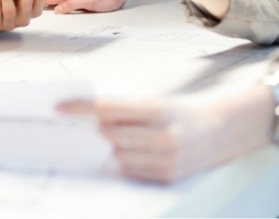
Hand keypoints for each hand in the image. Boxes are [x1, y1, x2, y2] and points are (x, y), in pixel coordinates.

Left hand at [60, 85, 272, 182]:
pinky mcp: (167, 176)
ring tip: (121, 137)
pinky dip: (125, 161)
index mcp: (159, 109)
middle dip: (96, 129)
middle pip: (110, 134)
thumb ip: (125, 108)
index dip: (81, 108)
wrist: (218, 131)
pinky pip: (131, 170)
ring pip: (117, 154)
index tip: (59, 107)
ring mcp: (166, 159)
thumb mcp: (156, 102)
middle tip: (85, 123)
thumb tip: (88, 113)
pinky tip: (133, 152)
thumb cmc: (180, 113)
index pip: (109, 108)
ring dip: (112, 146)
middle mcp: (164, 135)